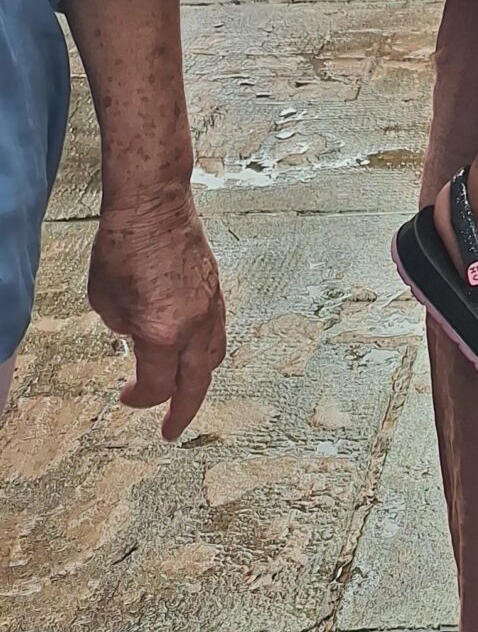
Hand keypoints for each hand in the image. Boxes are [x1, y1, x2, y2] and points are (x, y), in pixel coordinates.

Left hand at [87, 187, 225, 440]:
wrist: (154, 203)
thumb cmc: (123, 246)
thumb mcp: (106, 302)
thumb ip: (125, 329)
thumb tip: (137, 333)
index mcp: (163, 334)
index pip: (156, 385)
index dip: (139, 399)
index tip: (126, 396)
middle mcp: (194, 324)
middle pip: (196, 383)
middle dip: (184, 411)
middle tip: (172, 428)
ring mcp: (210, 305)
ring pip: (213, 356)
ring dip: (198, 378)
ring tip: (186, 389)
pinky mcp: (216, 287)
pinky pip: (216, 330)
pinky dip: (205, 348)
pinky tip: (191, 348)